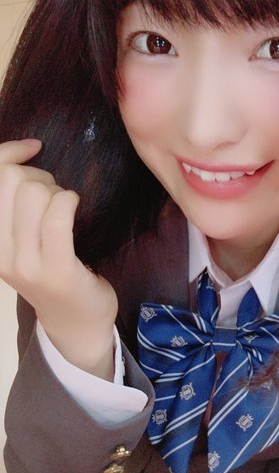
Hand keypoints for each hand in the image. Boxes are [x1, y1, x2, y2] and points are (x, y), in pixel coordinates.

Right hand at [0, 139, 117, 379]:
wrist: (76, 324)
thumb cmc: (54, 272)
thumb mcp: (22, 239)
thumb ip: (16, 204)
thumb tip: (26, 150)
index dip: (8, 152)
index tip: (34, 148)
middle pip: (11, 180)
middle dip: (40, 176)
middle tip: (55, 196)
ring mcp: (25, 264)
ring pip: (35, 193)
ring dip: (58, 190)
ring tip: (66, 208)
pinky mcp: (56, 271)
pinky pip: (59, 215)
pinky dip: (70, 201)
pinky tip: (76, 208)